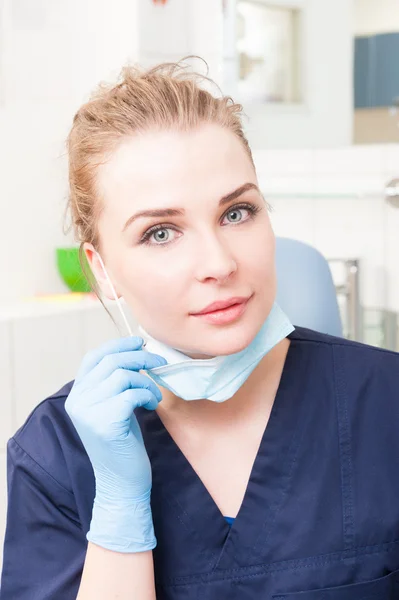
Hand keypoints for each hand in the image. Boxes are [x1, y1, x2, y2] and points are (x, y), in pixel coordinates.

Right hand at [65, 336, 166, 552]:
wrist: (122, 484)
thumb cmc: (123, 443)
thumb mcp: (114, 407)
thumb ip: (114, 383)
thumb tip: (136, 351)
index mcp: (77, 396)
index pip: (93, 358)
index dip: (117, 345)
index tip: (139, 342)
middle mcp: (77, 402)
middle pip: (110, 362)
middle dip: (140, 357)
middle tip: (159, 362)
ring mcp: (88, 413)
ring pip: (123, 376)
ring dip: (146, 381)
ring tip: (154, 395)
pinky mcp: (105, 423)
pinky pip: (131, 393)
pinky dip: (147, 394)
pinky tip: (150, 406)